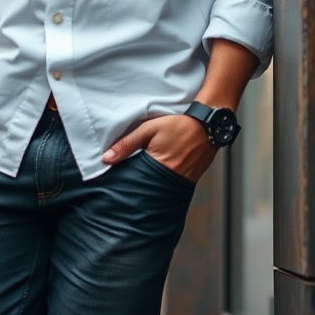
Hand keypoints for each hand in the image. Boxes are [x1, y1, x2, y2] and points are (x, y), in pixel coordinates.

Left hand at [102, 113, 217, 182]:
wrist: (209, 125)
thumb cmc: (179, 125)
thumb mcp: (148, 129)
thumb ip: (127, 143)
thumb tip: (106, 158)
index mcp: (157, 167)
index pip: (133, 182)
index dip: (123, 183)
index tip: (113, 183)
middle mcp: (169, 179)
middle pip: (146, 189)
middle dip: (136, 187)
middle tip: (124, 186)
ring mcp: (181, 181)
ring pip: (158, 188)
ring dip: (150, 184)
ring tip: (141, 180)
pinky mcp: (189, 180)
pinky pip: (171, 185)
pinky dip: (163, 181)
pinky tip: (158, 175)